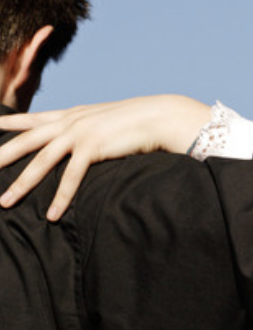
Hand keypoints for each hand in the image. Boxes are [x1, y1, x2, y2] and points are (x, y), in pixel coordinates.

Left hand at [0, 95, 210, 219]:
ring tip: (5, 202)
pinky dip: (61, 197)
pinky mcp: (93, 147)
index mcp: (72, 115)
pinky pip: (71, 176)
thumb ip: (92, 127)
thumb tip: (89, 137)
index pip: (32, 119)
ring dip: (22, 183)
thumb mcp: (108, 120)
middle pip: (26, 141)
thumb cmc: (140, 121)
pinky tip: (51, 214)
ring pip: (41, 161)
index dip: (9, 123)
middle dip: (1, 156)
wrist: (159, 116)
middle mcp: (70, 122)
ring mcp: (80, 134)